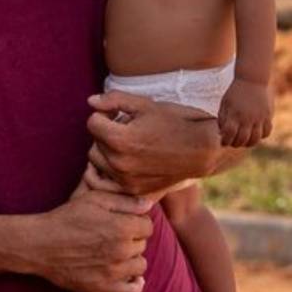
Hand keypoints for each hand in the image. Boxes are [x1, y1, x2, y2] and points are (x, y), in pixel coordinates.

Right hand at [27, 182, 152, 291]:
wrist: (41, 245)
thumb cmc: (67, 217)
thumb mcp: (94, 199)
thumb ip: (125, 202)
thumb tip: (149, 206)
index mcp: (121, 227)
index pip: (148, 226)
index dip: (138, 221)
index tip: (127, 221)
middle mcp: (121, 251)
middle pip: (143, 245)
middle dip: (134, 239)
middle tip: (117, 235)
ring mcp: (113, 273)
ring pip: (140, 266)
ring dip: (133, 259)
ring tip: (119, 253)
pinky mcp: (103, 289)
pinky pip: (132, 291)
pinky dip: (135, 285)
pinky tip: (130, 277)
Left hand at [86, 90, 221, 198]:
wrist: (201, 150)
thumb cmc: (174, 122)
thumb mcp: (144, 104)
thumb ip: (114, 100)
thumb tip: (90, 102)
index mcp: (121, 139)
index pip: (92, 122)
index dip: (104, 113)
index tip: (119, 113)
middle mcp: (120, 164)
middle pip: (93, 144)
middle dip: (104, 132)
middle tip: (125, 127)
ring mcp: (127, 181)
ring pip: (99, 163)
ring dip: (107, 151)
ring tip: (128, 143)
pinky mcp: (135, 191)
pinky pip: (111, 180)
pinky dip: (115, 169)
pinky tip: (130, 159)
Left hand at [218, 79, 273, 148]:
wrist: (252, 78)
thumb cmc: (235, 92)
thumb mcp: (225, 103)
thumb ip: (222, 119)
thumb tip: (221, 135)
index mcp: (234, 113)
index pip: (229, 134)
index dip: (225, 140)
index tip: (223, 141)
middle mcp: (247, 117)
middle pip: (242, 139)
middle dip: (236, 144)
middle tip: (233, 141)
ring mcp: (258, 117)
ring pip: (255, 139)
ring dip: (249, 143)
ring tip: (245, 139)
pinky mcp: (267, 115)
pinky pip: (266, 132)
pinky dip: (261, 136)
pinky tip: (255, 132)